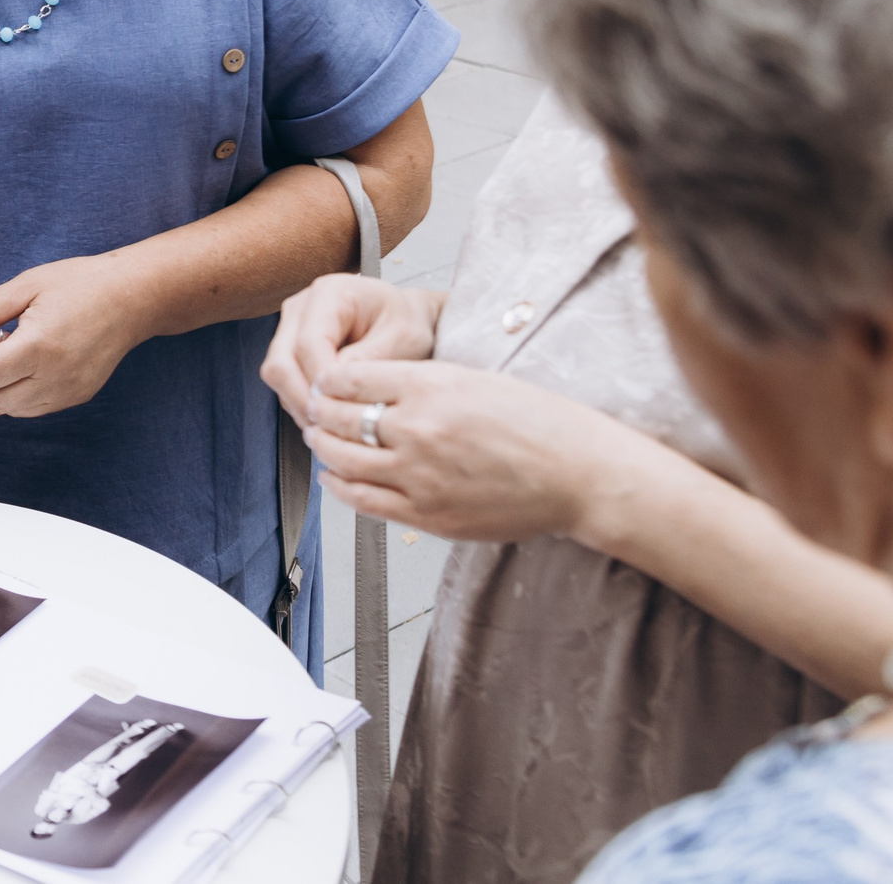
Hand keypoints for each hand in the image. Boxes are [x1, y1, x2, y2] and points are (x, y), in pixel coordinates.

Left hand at [0, 254, 148, 417]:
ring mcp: (69, 391)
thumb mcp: (28, 285)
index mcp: (38, 347)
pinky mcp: (79, 395)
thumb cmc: (82, 283)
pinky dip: (12, 396)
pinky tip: (14, 365)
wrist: (136, 297)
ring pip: (13, 410)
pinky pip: (34, 407)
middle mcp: (54, 377)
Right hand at [261, 275, 442, 427]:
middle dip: (303, 398)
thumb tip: (336, 386)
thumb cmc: (406, 323)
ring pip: (277, 374)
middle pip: (281, 361)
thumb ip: (370, 360)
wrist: (404, 318)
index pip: (309, 343)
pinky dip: (301, 401)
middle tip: (330, 426)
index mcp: (331, 294)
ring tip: (331, 426)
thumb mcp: (404, 339)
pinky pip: (284, 380)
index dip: (321, 380)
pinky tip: (326, 416)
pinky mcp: (290, 347)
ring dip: (300, 404)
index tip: (340, 407)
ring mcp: (290, 327)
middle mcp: (301, 307)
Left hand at [301, 355, 629, 543]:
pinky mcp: (427, 515)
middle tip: (313, 408)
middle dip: (318, 412)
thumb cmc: (538, 422)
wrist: (579, 475)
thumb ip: (417, 382)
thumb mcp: (474, 377)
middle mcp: (417, 429)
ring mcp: (419, 476)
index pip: (347, 377)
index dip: (327, 379)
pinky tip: (335, 476)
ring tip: (319, 438)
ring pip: (341, 459)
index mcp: (430, 385)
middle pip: (335, 417)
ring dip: (322, 447)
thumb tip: (367, 386)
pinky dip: (340, 486)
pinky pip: (363, 500)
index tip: (324, 381)